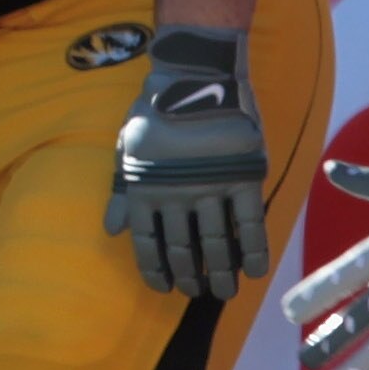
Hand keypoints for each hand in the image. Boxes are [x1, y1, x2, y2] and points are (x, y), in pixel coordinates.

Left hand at [103, 25, 271, 299]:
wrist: (195, 77)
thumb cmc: (155, 111)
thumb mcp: (127, 149)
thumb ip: (121, 191)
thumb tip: (111, 230)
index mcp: (144, 189)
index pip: (147, 244)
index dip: (155, 270)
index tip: (165, 287)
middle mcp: (175, 195)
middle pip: (183, 249)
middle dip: (191, 276)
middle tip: (198, 292)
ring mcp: (210, 187)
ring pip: (218, 243)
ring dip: (222, 272)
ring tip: (225, 291)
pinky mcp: (243, 177)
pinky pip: (250, 223)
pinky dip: (254, 250)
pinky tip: (257, 271)